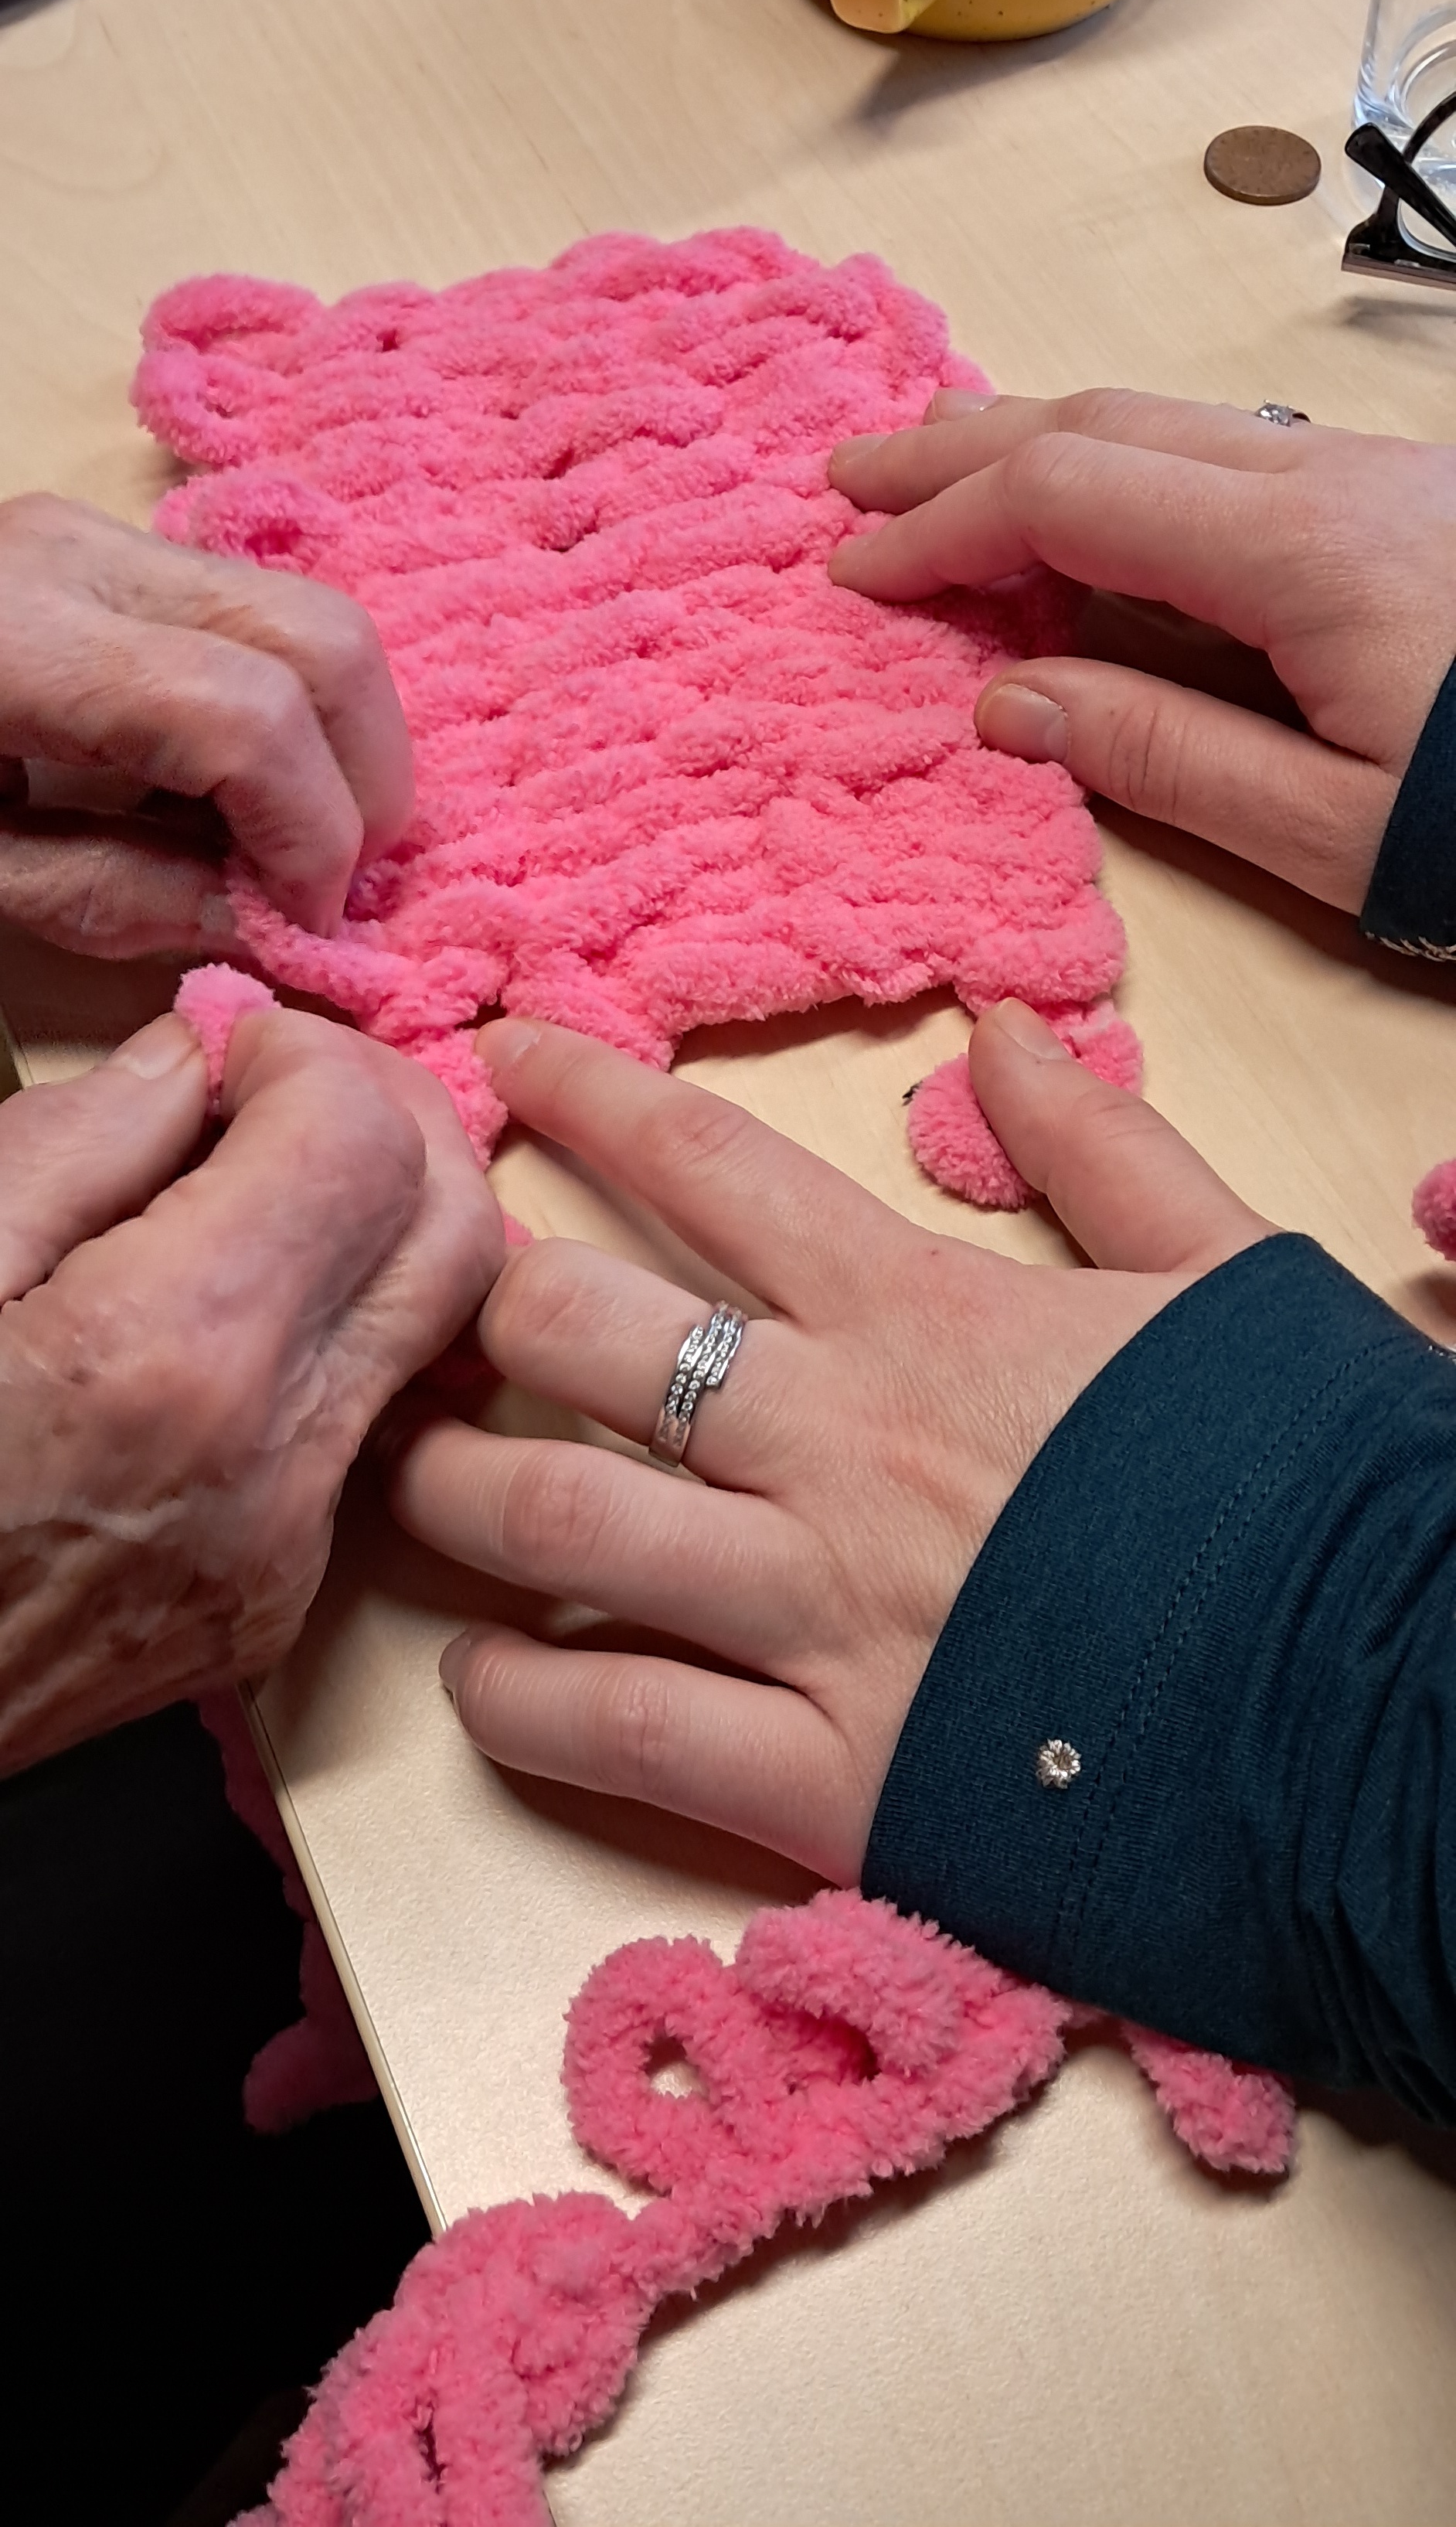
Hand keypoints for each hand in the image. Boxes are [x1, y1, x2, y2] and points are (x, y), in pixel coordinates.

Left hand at [0, 491, 411, 952]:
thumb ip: (118, 896)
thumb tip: (276, 919)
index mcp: (19, 641)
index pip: (247, 716)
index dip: (308, 836)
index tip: (303, 924)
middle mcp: (82, 552)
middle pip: (323, 637)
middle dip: (365, 778)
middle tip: (331, 885)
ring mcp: (100, 531)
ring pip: (313, 613)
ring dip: (339, 741)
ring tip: (288, 844)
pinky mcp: (109, 544)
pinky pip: (258, 612)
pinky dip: (291, 706)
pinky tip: (234, 792)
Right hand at [0, 1005, 500, 1773]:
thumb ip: (71, 1145)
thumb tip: (186, 1065)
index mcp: (167, 1358)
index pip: (364, 1146)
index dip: (309, 1058)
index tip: (224, 1054)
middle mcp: (267, 1464)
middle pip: (458, 1228)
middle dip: (390, 1117)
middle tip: (274, 1090)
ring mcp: (286, 1553)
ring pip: (438, 1332)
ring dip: (382, 1221)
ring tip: (253, 1185)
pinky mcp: (274, 1604)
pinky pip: (362, 1427)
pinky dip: (329, 1332)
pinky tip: (219, 1311)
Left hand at [392, 1013, 1268, 1878]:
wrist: (1397, 1716)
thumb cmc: (1322, 1487)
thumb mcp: (1230, 1276)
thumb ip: (1103, 1152)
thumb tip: (999, 1037)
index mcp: (927, 1314)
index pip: (708, 1172)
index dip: (585, 1100)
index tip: (502, 1057)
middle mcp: (839, 1446)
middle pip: (581, 1337)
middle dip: (481, 1301)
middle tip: (441, 1300)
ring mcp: (822, 1614)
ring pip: (555, 1526)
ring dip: (453, 1493)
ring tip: (415, 1479)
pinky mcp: (831, 1778)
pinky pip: (618, 1731)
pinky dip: (519, 1705)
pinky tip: (485, 1680)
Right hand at [828, 390, 1455, 912]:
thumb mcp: (1339, 833)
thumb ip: (1164, 757)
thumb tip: (1007, 698)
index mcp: (1298, 553)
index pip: (1064, 495)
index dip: (942, 529)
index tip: (854, 579)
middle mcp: (1326, 480)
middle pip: (1104, 422)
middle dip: (962, 444)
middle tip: (851, 474)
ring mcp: (1372, 474)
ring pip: (1168, 421)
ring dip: (1039, 438)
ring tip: (944, 466)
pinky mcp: (1405, 497)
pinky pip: (1225, 452)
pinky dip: (1120, 461)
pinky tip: (1095, 504)